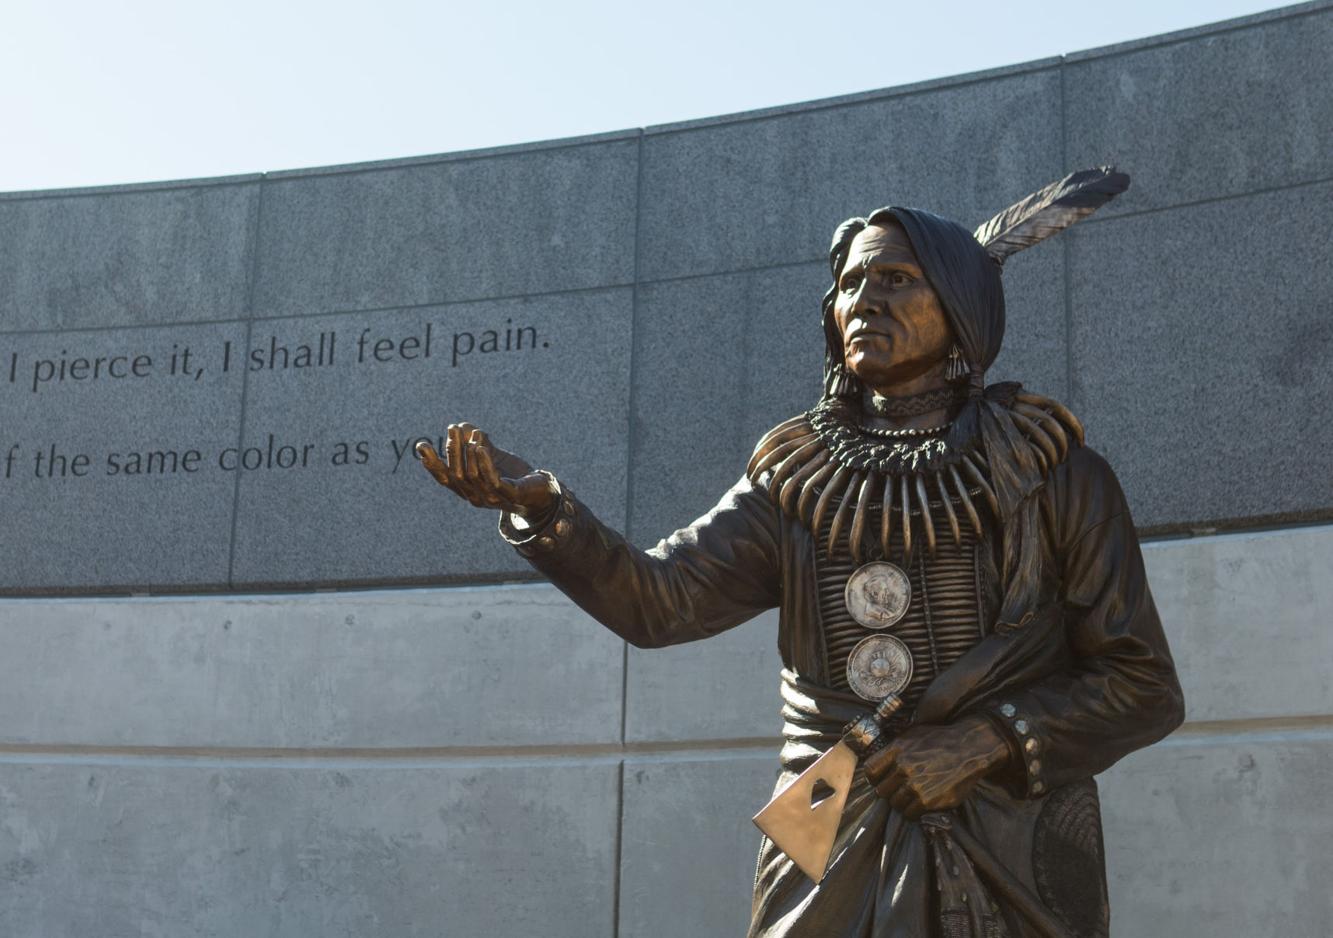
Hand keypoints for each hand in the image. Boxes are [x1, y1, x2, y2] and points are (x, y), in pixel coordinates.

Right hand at [416, 422, 556, 517]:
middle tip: (452, 429)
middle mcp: (476, 497)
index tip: (421, 445)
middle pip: (457, 475)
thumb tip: (460, 427)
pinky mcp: (510, 496)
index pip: (444, 478)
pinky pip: (493, 481)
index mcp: (467, 490)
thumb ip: (475, 442)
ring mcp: (493, 499)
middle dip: (452, 451)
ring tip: (471, 436)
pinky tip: (481, 447)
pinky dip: (485, 463)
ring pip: (472, 477)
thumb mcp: (490, 455)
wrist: (540, 492)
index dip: (432, 463)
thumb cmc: (511, 474)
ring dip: (468, 453)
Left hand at [863, 715, 1009, 817]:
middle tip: (900, 788)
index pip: (870, 771)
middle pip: (881, 791)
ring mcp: (916, 786)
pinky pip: (910, 813)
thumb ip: (894, 749)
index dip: (875, 777)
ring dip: (902, 802)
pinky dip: (914, 811)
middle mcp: (903, 768)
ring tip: (912, 795)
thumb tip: (878, 763)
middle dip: (889, 791)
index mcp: (896, 750)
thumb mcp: (913, 735)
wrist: (970, 749)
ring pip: (895, 804)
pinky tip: (922, 802)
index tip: (882, 779)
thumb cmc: (941, 740)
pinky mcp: (929, 801)